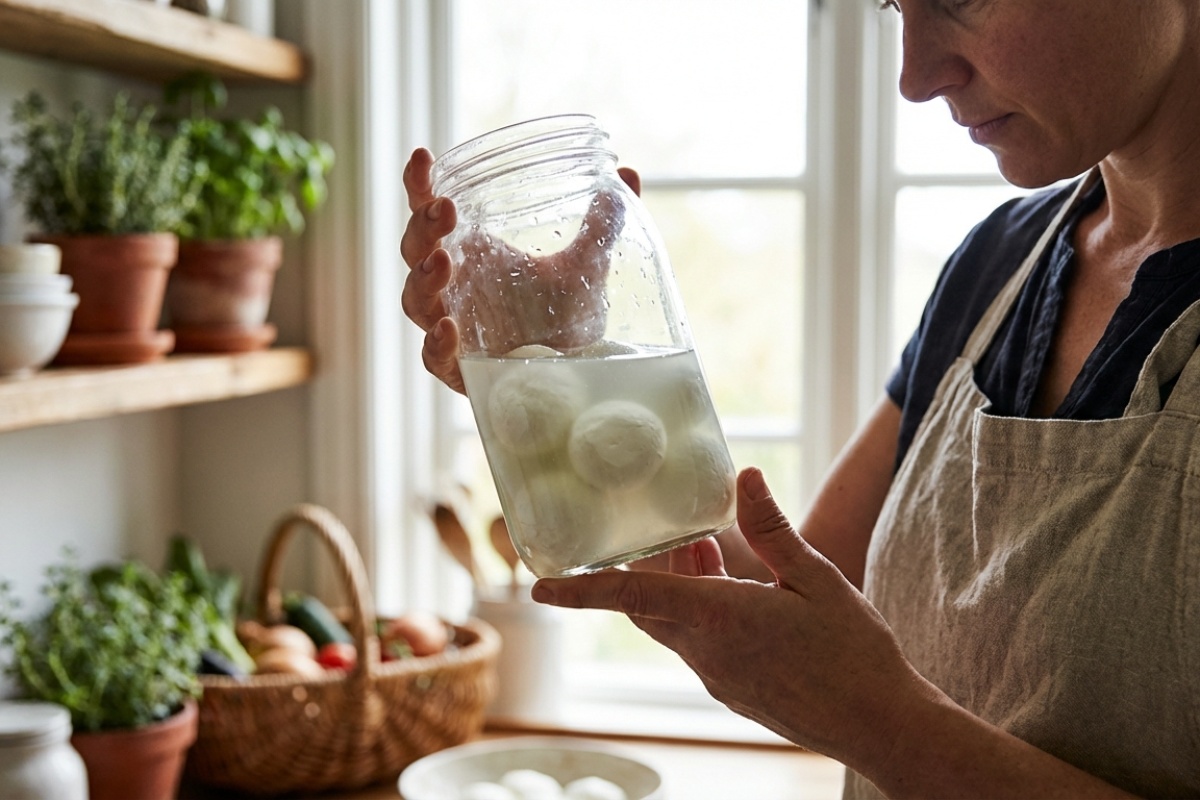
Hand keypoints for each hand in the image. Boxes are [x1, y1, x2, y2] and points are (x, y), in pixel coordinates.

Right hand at [401, 147, 641, 393]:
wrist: (580, 374)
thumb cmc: (567, 315)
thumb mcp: (586, 264)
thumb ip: (602, 223)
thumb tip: (630, 175)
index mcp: (471, 253)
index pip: (431, 211)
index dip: (420, 184)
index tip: (425, 156)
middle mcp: (454, 287)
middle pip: (414, 251)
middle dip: (423, 229)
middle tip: (444, 210)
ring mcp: (453, 327)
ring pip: (415, 302)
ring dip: (424, 279)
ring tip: (443, 261)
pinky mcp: (460, 370)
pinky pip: (434, 356)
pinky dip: (437, 342)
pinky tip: (449, 327)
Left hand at [530, 467, 934, 769]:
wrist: (880, 725)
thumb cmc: (853, 650)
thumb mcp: (815, 577)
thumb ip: (771, 528)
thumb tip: (742, 476)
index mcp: (718, 618)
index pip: (631, 595)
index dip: (580, 590)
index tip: (539, 588)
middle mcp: (706, 653)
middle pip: (646, 607)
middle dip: (640, 569)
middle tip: (656, 532)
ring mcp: (718, 678)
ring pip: (674, 624)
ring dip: (677, 586)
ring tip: (706, 546)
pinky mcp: (734, 692)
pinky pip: (697, 645)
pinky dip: (698, 612)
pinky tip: (734, 589)